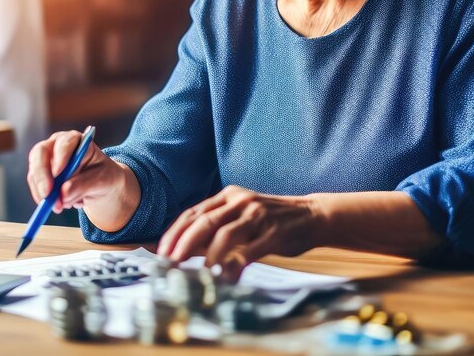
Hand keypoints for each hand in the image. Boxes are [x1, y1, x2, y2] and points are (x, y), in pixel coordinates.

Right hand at [26, 130, 139, 231]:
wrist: (100, 186)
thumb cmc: (103, 176)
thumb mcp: (101, 180)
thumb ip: (83, 185)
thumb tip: (62, 194)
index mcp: (76, 140)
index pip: (64, 143)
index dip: (60, 157)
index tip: (58, 173)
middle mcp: (56, 145)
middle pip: (40, 153)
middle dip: (42, 175)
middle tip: (47, 195)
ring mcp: (46, 160)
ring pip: (35, 172)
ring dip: (43, 192)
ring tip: (59, 207)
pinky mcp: (41, 175)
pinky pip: (35, 185)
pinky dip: (42, 197)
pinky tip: (56, 205)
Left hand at [157, 185, 320, 280]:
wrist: (311, 216)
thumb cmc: (270, 219)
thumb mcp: (241, 215)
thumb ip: (216, 226)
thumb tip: (186, 248)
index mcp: (228, 196)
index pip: (193, 213)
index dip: (175, 233)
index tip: (162, 252)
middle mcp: (240, 202)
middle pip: (204, 221)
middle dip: (183, 244)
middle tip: (171, 264)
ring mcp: (257, 216)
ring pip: (224, 234)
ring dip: (208, 255)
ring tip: (197, 273)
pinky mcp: (272, 233)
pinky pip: (249, 251)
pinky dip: (234, 265)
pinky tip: (225, 277)